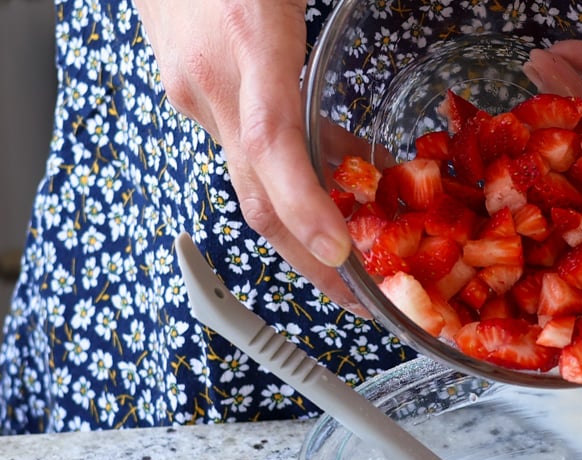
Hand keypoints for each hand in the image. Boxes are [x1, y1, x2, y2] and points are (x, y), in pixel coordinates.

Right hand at [133, 0, 359, 308]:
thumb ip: (334, 45)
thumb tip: (391, 119)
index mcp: (247, 38)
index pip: (271, 144)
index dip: (306, 208)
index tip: (339, 254)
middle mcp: (212, 80)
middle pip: (256, 194)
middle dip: (308, 259)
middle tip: (358, 299)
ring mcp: (195, 92)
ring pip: (252, 181)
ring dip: (302, 228)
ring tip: (354, 258)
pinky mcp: (191, 93)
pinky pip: (247, 152)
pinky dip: (289, 178)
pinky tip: (331, 186)